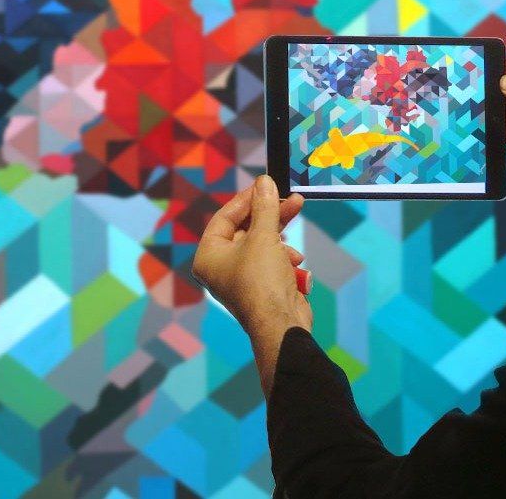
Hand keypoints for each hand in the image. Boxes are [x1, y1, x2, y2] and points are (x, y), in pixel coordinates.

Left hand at [192, 175, 311, 337]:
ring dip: (281, 238)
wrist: (280, 324)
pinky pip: (272, 261)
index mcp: (209, 256)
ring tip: (296, 242)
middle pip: (246, 230)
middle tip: (292, 199)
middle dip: (271, 216)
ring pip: (263, 244)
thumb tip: (265, 182)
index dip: (247, 200)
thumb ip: (265, 207)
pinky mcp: (262, 286)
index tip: (267, 186)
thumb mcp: (263, 237)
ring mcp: (242, 278)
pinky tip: (296, 261)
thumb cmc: (262, 281)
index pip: (225, 218)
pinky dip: (285, 257)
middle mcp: (221, 267)